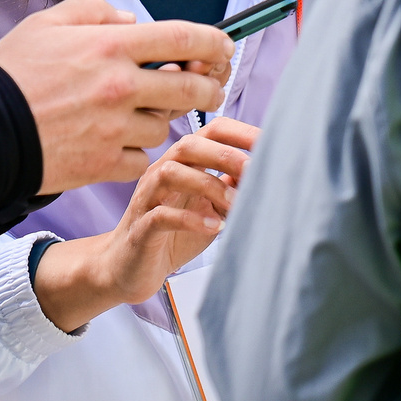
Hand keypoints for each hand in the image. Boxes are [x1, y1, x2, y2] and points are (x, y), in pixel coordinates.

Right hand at [0, 0, 232, 193]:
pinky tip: (117, 142)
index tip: (223, 46)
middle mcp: (120, 86)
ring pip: (165, 126)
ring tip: (134, 114)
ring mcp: (115, 128)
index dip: (214, 41)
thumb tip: (130, 21)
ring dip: (159, 119)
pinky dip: (136, 152)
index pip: (183, 38)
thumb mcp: (47, 24)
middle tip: (209, 87)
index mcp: (110, 46)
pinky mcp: (104, 163)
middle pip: (192, 88)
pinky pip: (142, 158)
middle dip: (210, 87)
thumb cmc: (9, 74)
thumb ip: (93, 12)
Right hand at [34, 120, 258, 331]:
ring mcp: (148, 198)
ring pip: (171, 172)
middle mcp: (162, 173)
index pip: (211, 131)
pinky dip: (190, 219)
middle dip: (225, 153)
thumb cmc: (172, 234)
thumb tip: (268, 170)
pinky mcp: (140, 228)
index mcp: (182, 162)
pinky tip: (213, 227)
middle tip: (255, 170)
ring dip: (209, 185)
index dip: (241, 133)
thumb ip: (231, 185)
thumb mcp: (210, 206)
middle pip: (189, 144)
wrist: (128, 269)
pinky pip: (160, 215)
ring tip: (235, 203)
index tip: (272, 143)